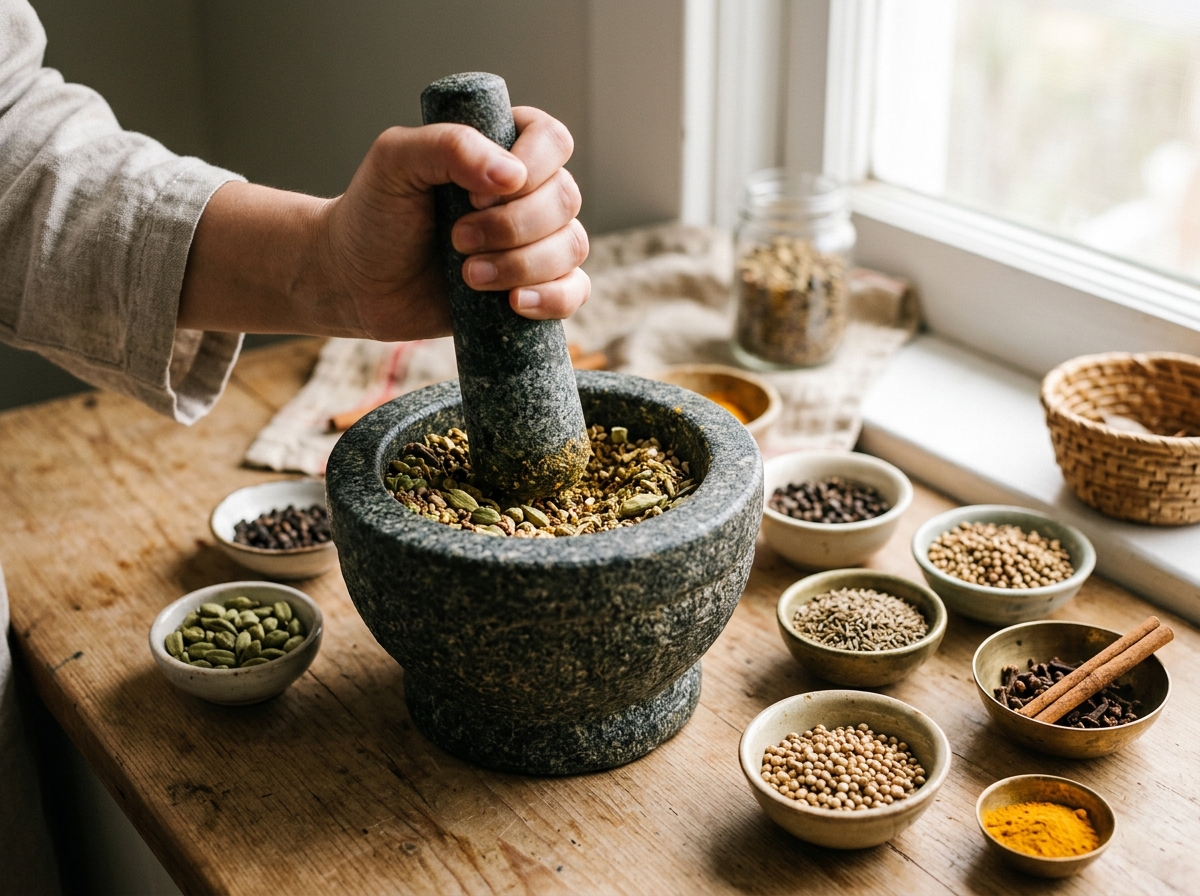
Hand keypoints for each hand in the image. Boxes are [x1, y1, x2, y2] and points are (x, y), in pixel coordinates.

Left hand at [321, 106, 589, 340]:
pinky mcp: (534, 288)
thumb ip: (449, 146)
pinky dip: (553, 298)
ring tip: (468, 277)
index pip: (552, 140)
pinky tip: (515, 303)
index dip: (529, 167)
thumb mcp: (395, 161)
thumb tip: (510, 176)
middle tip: (456, 239)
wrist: (355, 281)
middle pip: (565, 198)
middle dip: (512, 226)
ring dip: (521, 265)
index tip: (473, 195)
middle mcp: (527, 193)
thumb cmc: (373, 215)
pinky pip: (575, 291)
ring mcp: (535, 243)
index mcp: (502, 148)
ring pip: (572, 246)